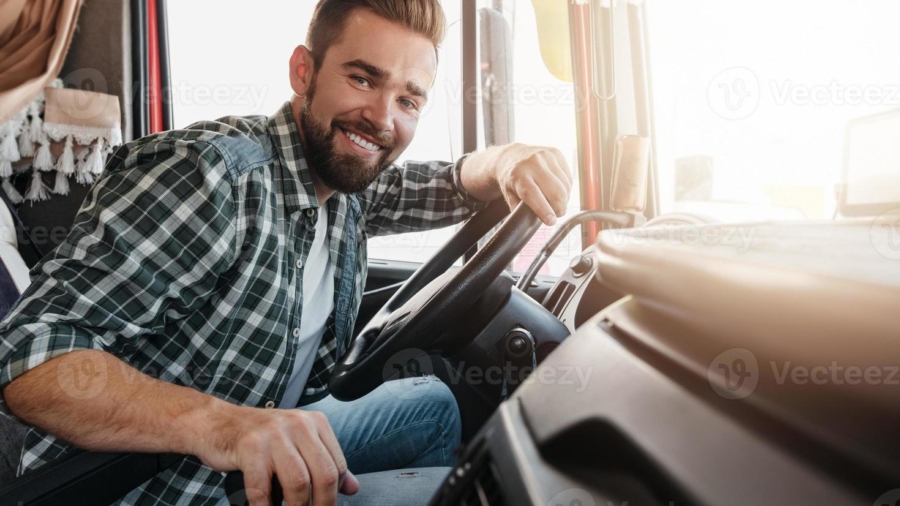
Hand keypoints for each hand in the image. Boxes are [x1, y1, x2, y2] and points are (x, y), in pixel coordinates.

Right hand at [197, 406, 358, 505]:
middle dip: (321, 505)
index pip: (338, 466)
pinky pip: (263, 488)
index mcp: (315, 422)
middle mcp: (298, 424)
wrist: (216, 422)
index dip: (334, 494)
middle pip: (325, 475)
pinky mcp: (250, 447)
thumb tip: (353, 488)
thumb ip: (325, 463)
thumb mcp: (297, 443)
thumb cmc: (260, 437)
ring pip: (299, 483)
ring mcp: (274, 434)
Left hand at [460, 143, 571, 225]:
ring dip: (564, 199)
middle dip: (560, 208)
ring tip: (557, 202)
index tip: (551, 221)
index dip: (544, 210)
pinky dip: (566, 188)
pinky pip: (568, 177)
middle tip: (557, 214)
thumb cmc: (510, 179)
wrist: (510, 155)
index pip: (533, 194)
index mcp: (518, 175)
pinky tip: (559, 190)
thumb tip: (530, 223)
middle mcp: (533, 162)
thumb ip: (518, 209)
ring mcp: (546, 156)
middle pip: (556, 191)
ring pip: (565, 185)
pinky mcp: (556, 153)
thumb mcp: (508, 195)